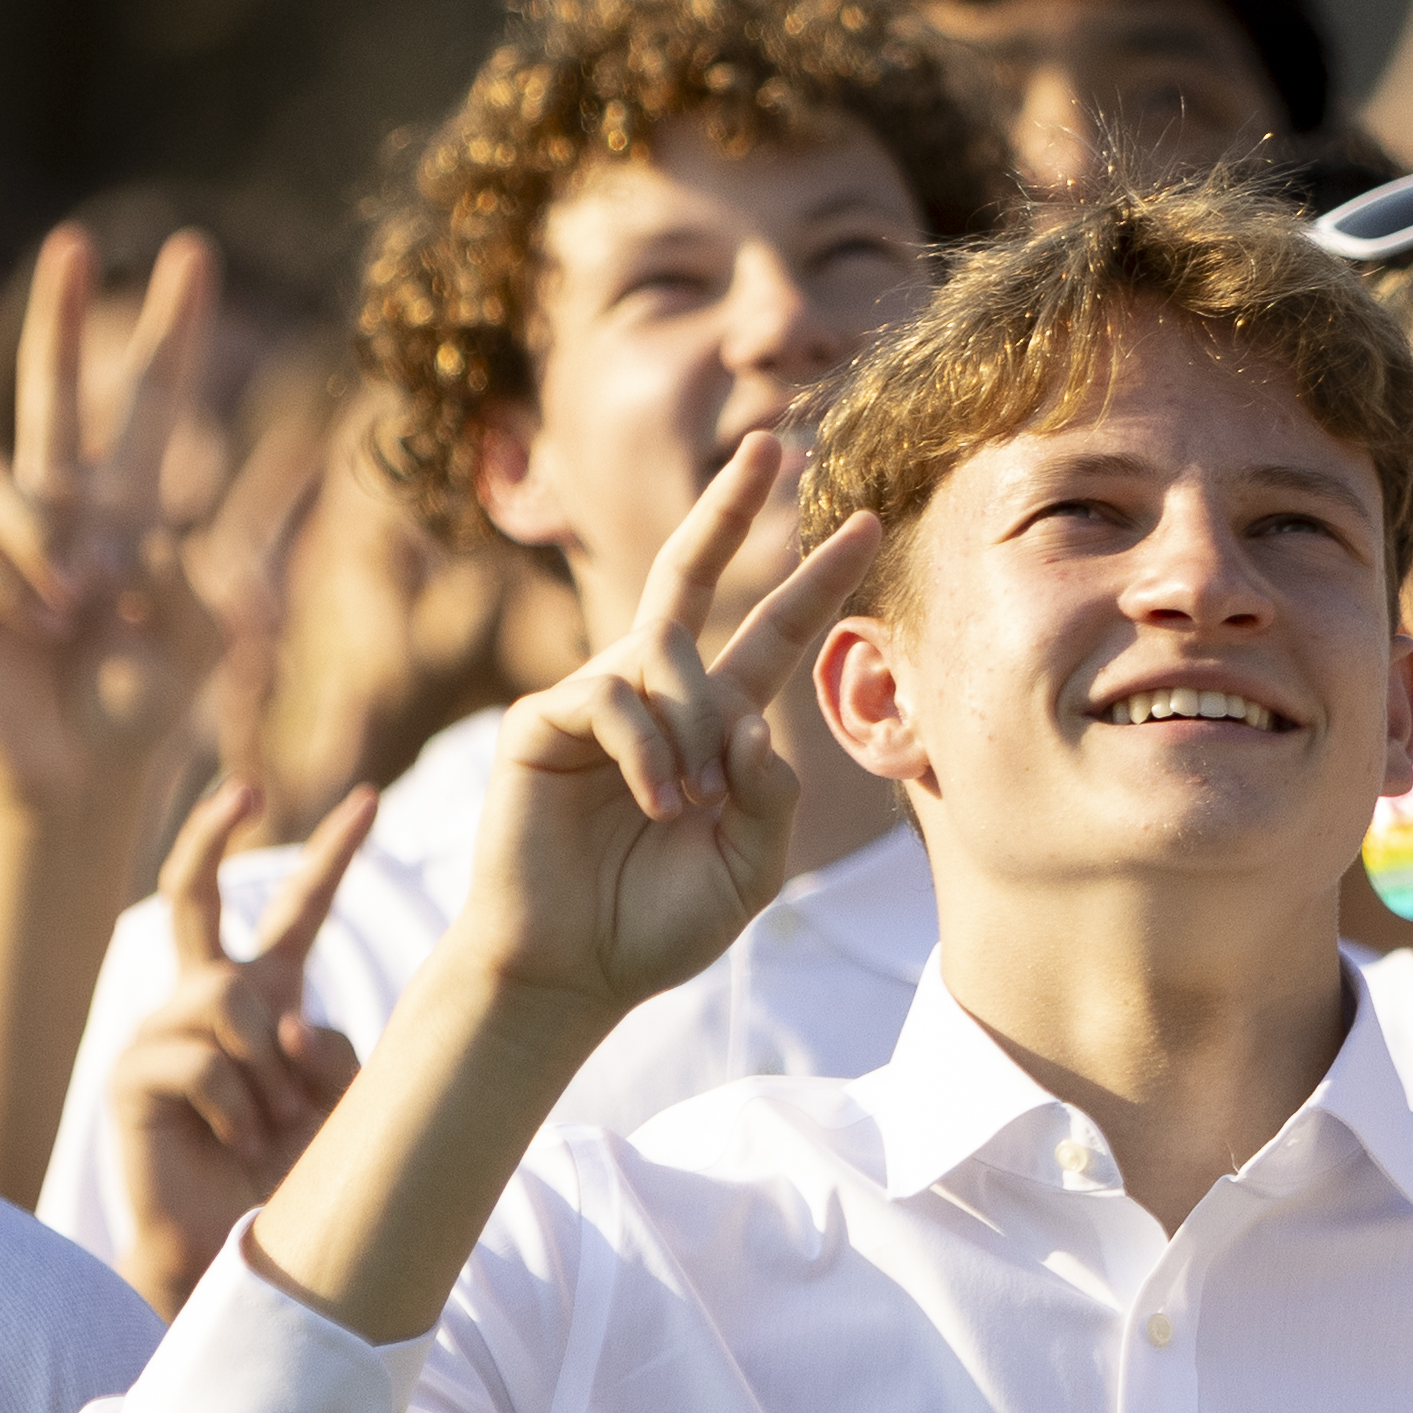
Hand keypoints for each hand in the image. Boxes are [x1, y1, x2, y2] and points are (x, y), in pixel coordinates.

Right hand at [0, 225, 239, 832]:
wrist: (76, 771)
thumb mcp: (199, 646)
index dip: (171, 335)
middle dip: (60, 314)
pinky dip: (16, 591)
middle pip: (51, 388)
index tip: (199, 260)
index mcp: (128, 508)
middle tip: (75, 242)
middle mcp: (58, 505)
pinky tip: (34, 631)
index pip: (151, 404)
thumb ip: (203, 588)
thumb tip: (157, 538)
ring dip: (48, 545)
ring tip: (77, 609)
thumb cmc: (139, 707)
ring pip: (8, 485)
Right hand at [108, 766, 381, 1306]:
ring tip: (270, 1124)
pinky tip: (234, 1141)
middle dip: (213, 833)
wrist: (241, 1249)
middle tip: (247, 786)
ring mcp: (160, 1031)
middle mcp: (204, 999)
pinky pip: (201, 1061)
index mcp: (264, 996)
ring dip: (268, 1068)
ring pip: (227, 996)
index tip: (370, 799)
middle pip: (194, 894)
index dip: (332, 856)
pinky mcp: (130, 1074)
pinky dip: (237, 1106)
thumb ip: (333, 1050)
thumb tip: (288, 1023)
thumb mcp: (344, 1102)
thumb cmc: (296, 1175)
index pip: (296, 911)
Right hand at [458, 428, 881, 1020]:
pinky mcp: (546, 721)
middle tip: (774, 442)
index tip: (866, 524)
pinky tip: (655, 803)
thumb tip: (756, 724)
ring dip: (694, 735)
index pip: (774, 634)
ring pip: (668, 661)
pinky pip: (613, 698)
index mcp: (713, 725)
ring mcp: (597, 700)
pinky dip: (647, 751)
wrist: (572, 970)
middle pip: (692, 575)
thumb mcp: (750, 867)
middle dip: (732, 507)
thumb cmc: (657, 925)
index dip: (817, 582)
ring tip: (685, 811)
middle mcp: (655, 695)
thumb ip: (772, 797)